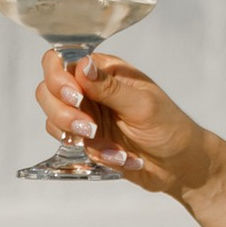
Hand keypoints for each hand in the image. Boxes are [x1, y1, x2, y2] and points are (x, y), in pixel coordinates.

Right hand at [37, 49, 219, 203]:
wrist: (178, 165)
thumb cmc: (169, 127)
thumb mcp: (143, 105)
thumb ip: (109, 88)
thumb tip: (82, 64)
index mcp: (105, 71)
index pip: (62, 61)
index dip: (58, 78)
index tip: (75, 97)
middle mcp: (90, 89)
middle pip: (47, 91)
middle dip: (64, 113)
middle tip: (89, 129)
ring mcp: (85, 114)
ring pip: (53, 120)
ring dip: (78, 137)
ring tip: (111, 148)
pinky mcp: (85, 139)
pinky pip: (69, 146)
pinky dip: (93, 153)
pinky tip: (119, 156)